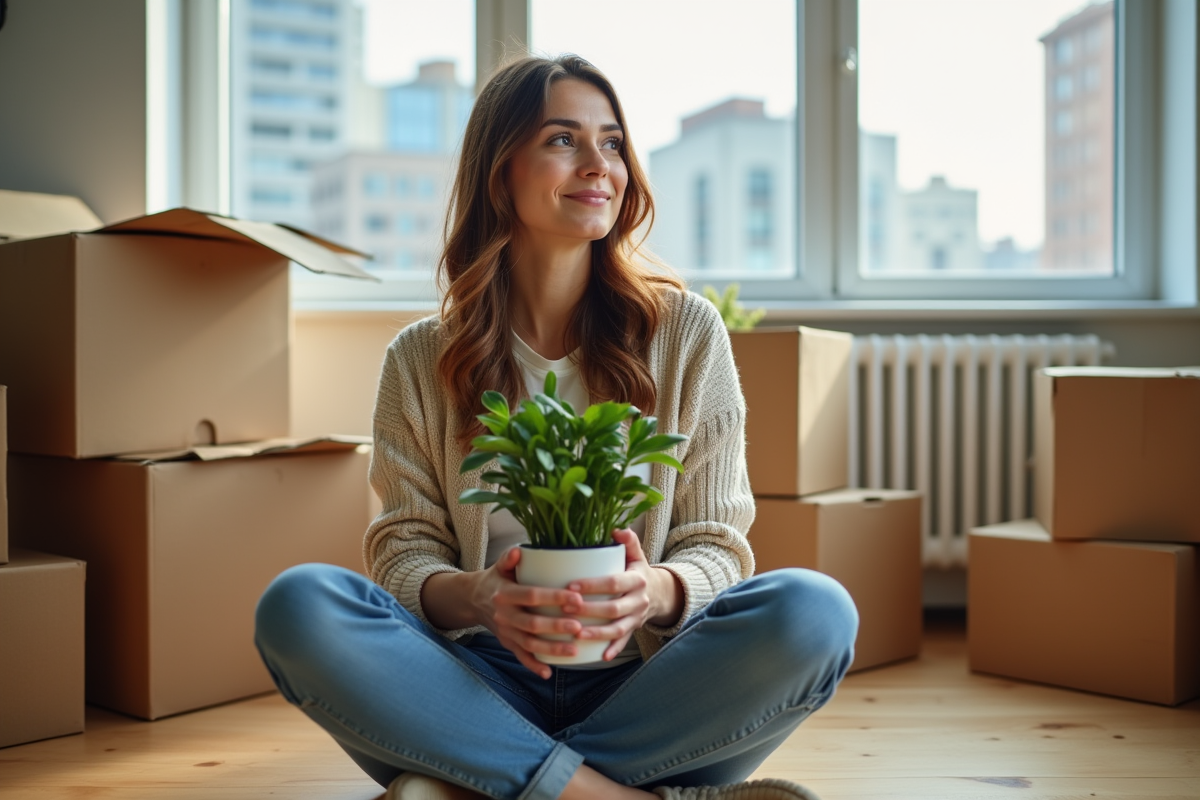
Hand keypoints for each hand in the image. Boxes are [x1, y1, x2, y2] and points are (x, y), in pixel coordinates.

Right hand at [468, 547, 586, 678]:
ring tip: (574, 650)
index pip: (532, 595)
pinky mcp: (506, 643)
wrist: (473, 600)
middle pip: (531, 623)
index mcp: (505, 593)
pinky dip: (533, 666)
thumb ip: (509, 558)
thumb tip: (519, 551)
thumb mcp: (500, 566)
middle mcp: (504, 615)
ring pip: (529, 643)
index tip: (577, 598)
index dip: (554, 597)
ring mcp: (505, 632)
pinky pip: (521, 657)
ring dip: (551, 649)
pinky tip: (549, 673)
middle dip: (556, 626)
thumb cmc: (497, 579)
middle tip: (579, 627)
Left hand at [565, 529, 683, 660]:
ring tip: (576, 633)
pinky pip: (624, 642)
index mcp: (637, 579)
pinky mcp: (634, 630)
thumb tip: (616, 529)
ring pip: (617, 629)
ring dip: (597, 633)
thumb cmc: (637, 570)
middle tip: (565, 609)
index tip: (571, 586)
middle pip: (613, 608)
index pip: (614, 582)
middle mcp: (639, 600)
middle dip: (589, 610)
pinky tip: (600, 656)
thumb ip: (628, 540)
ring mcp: (637, 618)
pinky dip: (613, 649)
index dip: (593, 585)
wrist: (659, 592)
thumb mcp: (636, 554)